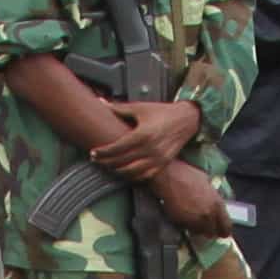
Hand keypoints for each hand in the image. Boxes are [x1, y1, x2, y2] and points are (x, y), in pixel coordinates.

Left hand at [90, 96, 204, 175]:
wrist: (186, 119)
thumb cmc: (162, 112)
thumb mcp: (140, 108)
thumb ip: (119, 108)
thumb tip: (101, 103)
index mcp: (142, 134)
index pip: (117, 148)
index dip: (103, 152)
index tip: (93, 153)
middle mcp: (150, 149)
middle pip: (121, 161)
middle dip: (106, 162)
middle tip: (96, 160)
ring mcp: (157, 159)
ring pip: (131, 171)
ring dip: (117, 171)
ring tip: (108, 167)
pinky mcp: (163, 164)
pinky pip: (144, 175)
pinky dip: (132, 176)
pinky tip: (124, 172)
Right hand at [149, 160, 227, 235]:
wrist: (170, 176)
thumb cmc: (188, 175)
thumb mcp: (207, 183)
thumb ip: (213, 197)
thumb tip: (214, 202)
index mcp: (218, 204)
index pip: (226, 227)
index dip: (223, 230)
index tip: (220, 231)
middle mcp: (209, 215)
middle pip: (212, 233)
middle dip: (209, 231)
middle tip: (204, 227)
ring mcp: (195, 220)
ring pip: (199, 233)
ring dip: (197, 229)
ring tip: (193, 221)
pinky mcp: (182, 222)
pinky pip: (187, 229)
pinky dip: (187, 226)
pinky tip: (184, 217)